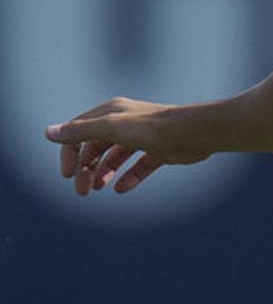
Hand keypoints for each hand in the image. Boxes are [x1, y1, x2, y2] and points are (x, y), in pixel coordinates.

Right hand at [45, 97, 211, 194]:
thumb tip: (48, 132)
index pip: (80, 131)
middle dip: (86, 168)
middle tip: (82, 191)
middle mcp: (126, 122)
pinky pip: (139, 166)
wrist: (193, 133)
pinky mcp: (160, 151)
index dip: (70, 152)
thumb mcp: (110, 128)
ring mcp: (143, 137)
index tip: (67, 175)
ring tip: (97, 189)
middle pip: (97, 146)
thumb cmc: (152, 127)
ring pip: (116, 156)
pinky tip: (121, 188)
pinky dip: (129, 177)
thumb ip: (80, 131)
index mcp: (112, 112)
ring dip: (103, 172)